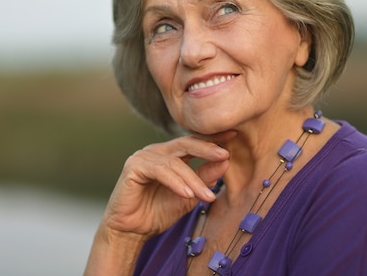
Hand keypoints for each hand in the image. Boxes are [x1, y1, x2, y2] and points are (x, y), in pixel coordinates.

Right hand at [101, 132, 231, 238]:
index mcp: (169, 155)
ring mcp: (143, 157)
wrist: (131, 231)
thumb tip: (225, 161)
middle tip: (225, 154)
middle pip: (185, 143)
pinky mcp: (133, 167)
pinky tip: (188, 194)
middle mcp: (156, 152)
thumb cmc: (157, 213)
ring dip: (193, 180)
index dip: (212, 138)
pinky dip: (175, 183)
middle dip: (206, 148)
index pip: (193, 142)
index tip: (235, 135)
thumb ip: (204, 178)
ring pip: (175, 163)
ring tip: (208, 196)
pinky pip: (159, 171)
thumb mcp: (188, 195)